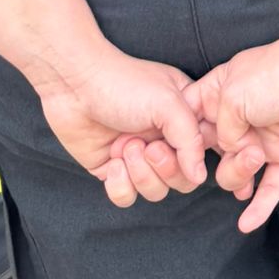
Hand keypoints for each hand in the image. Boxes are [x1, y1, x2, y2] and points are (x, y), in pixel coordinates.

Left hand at [36, 47, 207, 208]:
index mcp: (183, 118)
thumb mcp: (167, 103)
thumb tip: (200, 175)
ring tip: (127, 147)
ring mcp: (137, 157)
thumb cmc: (123, 82)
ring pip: (155, 191)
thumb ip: (190, 139)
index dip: (194, 159)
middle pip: (180, 180)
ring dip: (141, 175)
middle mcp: (163, 139)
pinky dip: (120, 186)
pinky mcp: (112, 170)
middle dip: (165, 169)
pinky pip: (126, 196)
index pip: (203, 153)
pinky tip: (113, 161)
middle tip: (150, 148)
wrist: (76, 85)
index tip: (176, 146)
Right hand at [184, 35, 278, 232]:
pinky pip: (270, 187)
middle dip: (205, 163)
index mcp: (218, 96)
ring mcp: (261, 139)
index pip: (188, 123)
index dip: (179, 141)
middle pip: (208, 154)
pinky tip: (246, 224)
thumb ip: (222, 131)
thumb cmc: (276, 73)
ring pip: (236, 174)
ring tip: (255, 155)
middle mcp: (237, 121)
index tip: (169, 154)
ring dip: (238, 173)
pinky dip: (259, 207)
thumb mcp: (232, 96)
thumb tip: (227, 152)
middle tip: (217, 156)